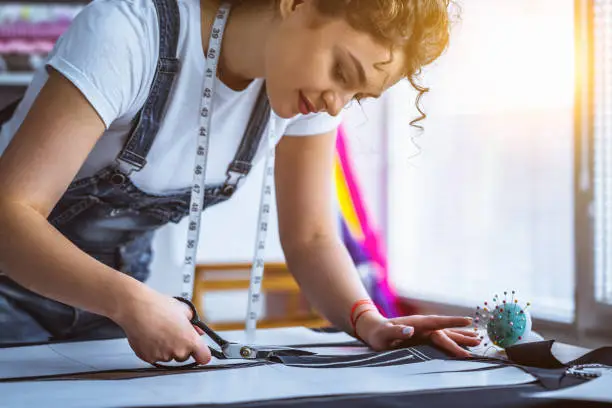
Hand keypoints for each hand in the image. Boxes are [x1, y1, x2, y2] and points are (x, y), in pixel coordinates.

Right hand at [113, 288, 210, 364]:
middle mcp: (177, 351)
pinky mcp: (148, 358)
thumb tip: (199, 331)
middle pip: (185, 356)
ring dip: (167, 348)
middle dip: (182, 346)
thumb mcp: (184, 309)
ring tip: (160, 332)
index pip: (204, 357)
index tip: (200, 351)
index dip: (202, 353)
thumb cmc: (158, 306)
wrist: (136, 308)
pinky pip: (155, 357)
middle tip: (174, 333)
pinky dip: (154, 350)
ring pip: (169, 357)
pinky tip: (151, 336)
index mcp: (190, 339)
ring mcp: (162, 356)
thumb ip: (195, 324)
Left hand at [356, 312, 480, 356]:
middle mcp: (423, 325)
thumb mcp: (384, 334)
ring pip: (446, 333)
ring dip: (461, 337)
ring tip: (478, 339)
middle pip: (445, 331)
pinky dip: (454, 340)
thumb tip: (409, 330)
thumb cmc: (378, 333)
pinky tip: (464, 341)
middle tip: (478, 341)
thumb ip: (396, 332)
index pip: (437, 322)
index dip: (452, 322)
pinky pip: (442, 339)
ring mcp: (424, 331)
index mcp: (416, 323)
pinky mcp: (424, 337)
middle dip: (461, 336)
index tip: (468, 321)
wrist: (374, 329)